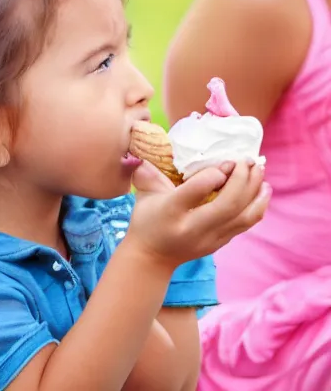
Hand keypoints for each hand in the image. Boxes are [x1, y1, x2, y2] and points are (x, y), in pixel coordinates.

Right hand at [127, 160, 269, 268]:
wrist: (152, 258)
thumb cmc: (147, 220)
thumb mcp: (143, 194)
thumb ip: (148, 171)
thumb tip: (147, 148)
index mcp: (170, 212)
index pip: (196, 191)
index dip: (215, 174)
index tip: (226, 161)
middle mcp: (193, 228)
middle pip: (228, 205)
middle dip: (243, 179)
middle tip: (247, 160)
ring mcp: (210, 239)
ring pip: (244, 216)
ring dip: (256, 191)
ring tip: (260, 171)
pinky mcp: (221, 243)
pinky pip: (247, 223)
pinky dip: (258, 204)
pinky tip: (262, 189)